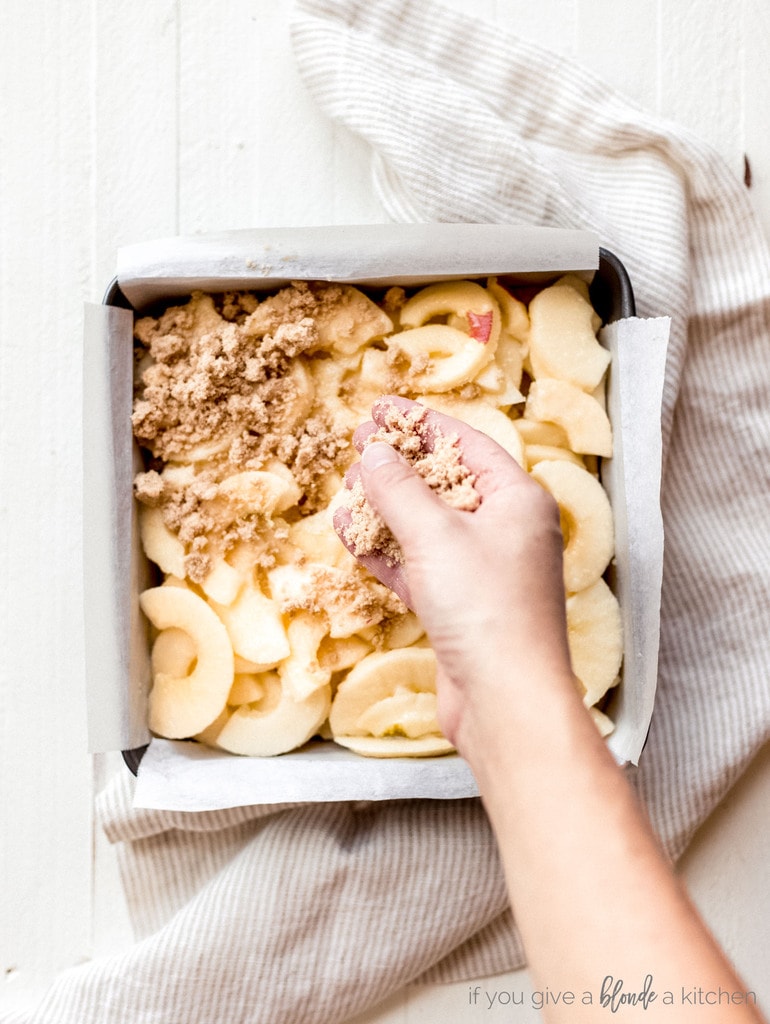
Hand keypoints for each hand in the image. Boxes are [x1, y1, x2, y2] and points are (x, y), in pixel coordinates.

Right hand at [333, 396, 576, 755]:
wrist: (506, 701)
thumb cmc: (486, 608)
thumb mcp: (436, 534)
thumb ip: (400, 488)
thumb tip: (375, 452)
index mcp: (519, 499)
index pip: (468, 444)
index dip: (422, 423)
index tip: (381, 410)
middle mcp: (507, 530)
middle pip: (446, 482)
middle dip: (399, 466)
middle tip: (358, 448)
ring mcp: (483, 570)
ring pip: (428, 525)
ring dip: (386, 509)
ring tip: (347, 490)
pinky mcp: (460, 606)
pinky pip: (419, 565)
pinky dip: (387, 551)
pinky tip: (352, 535)